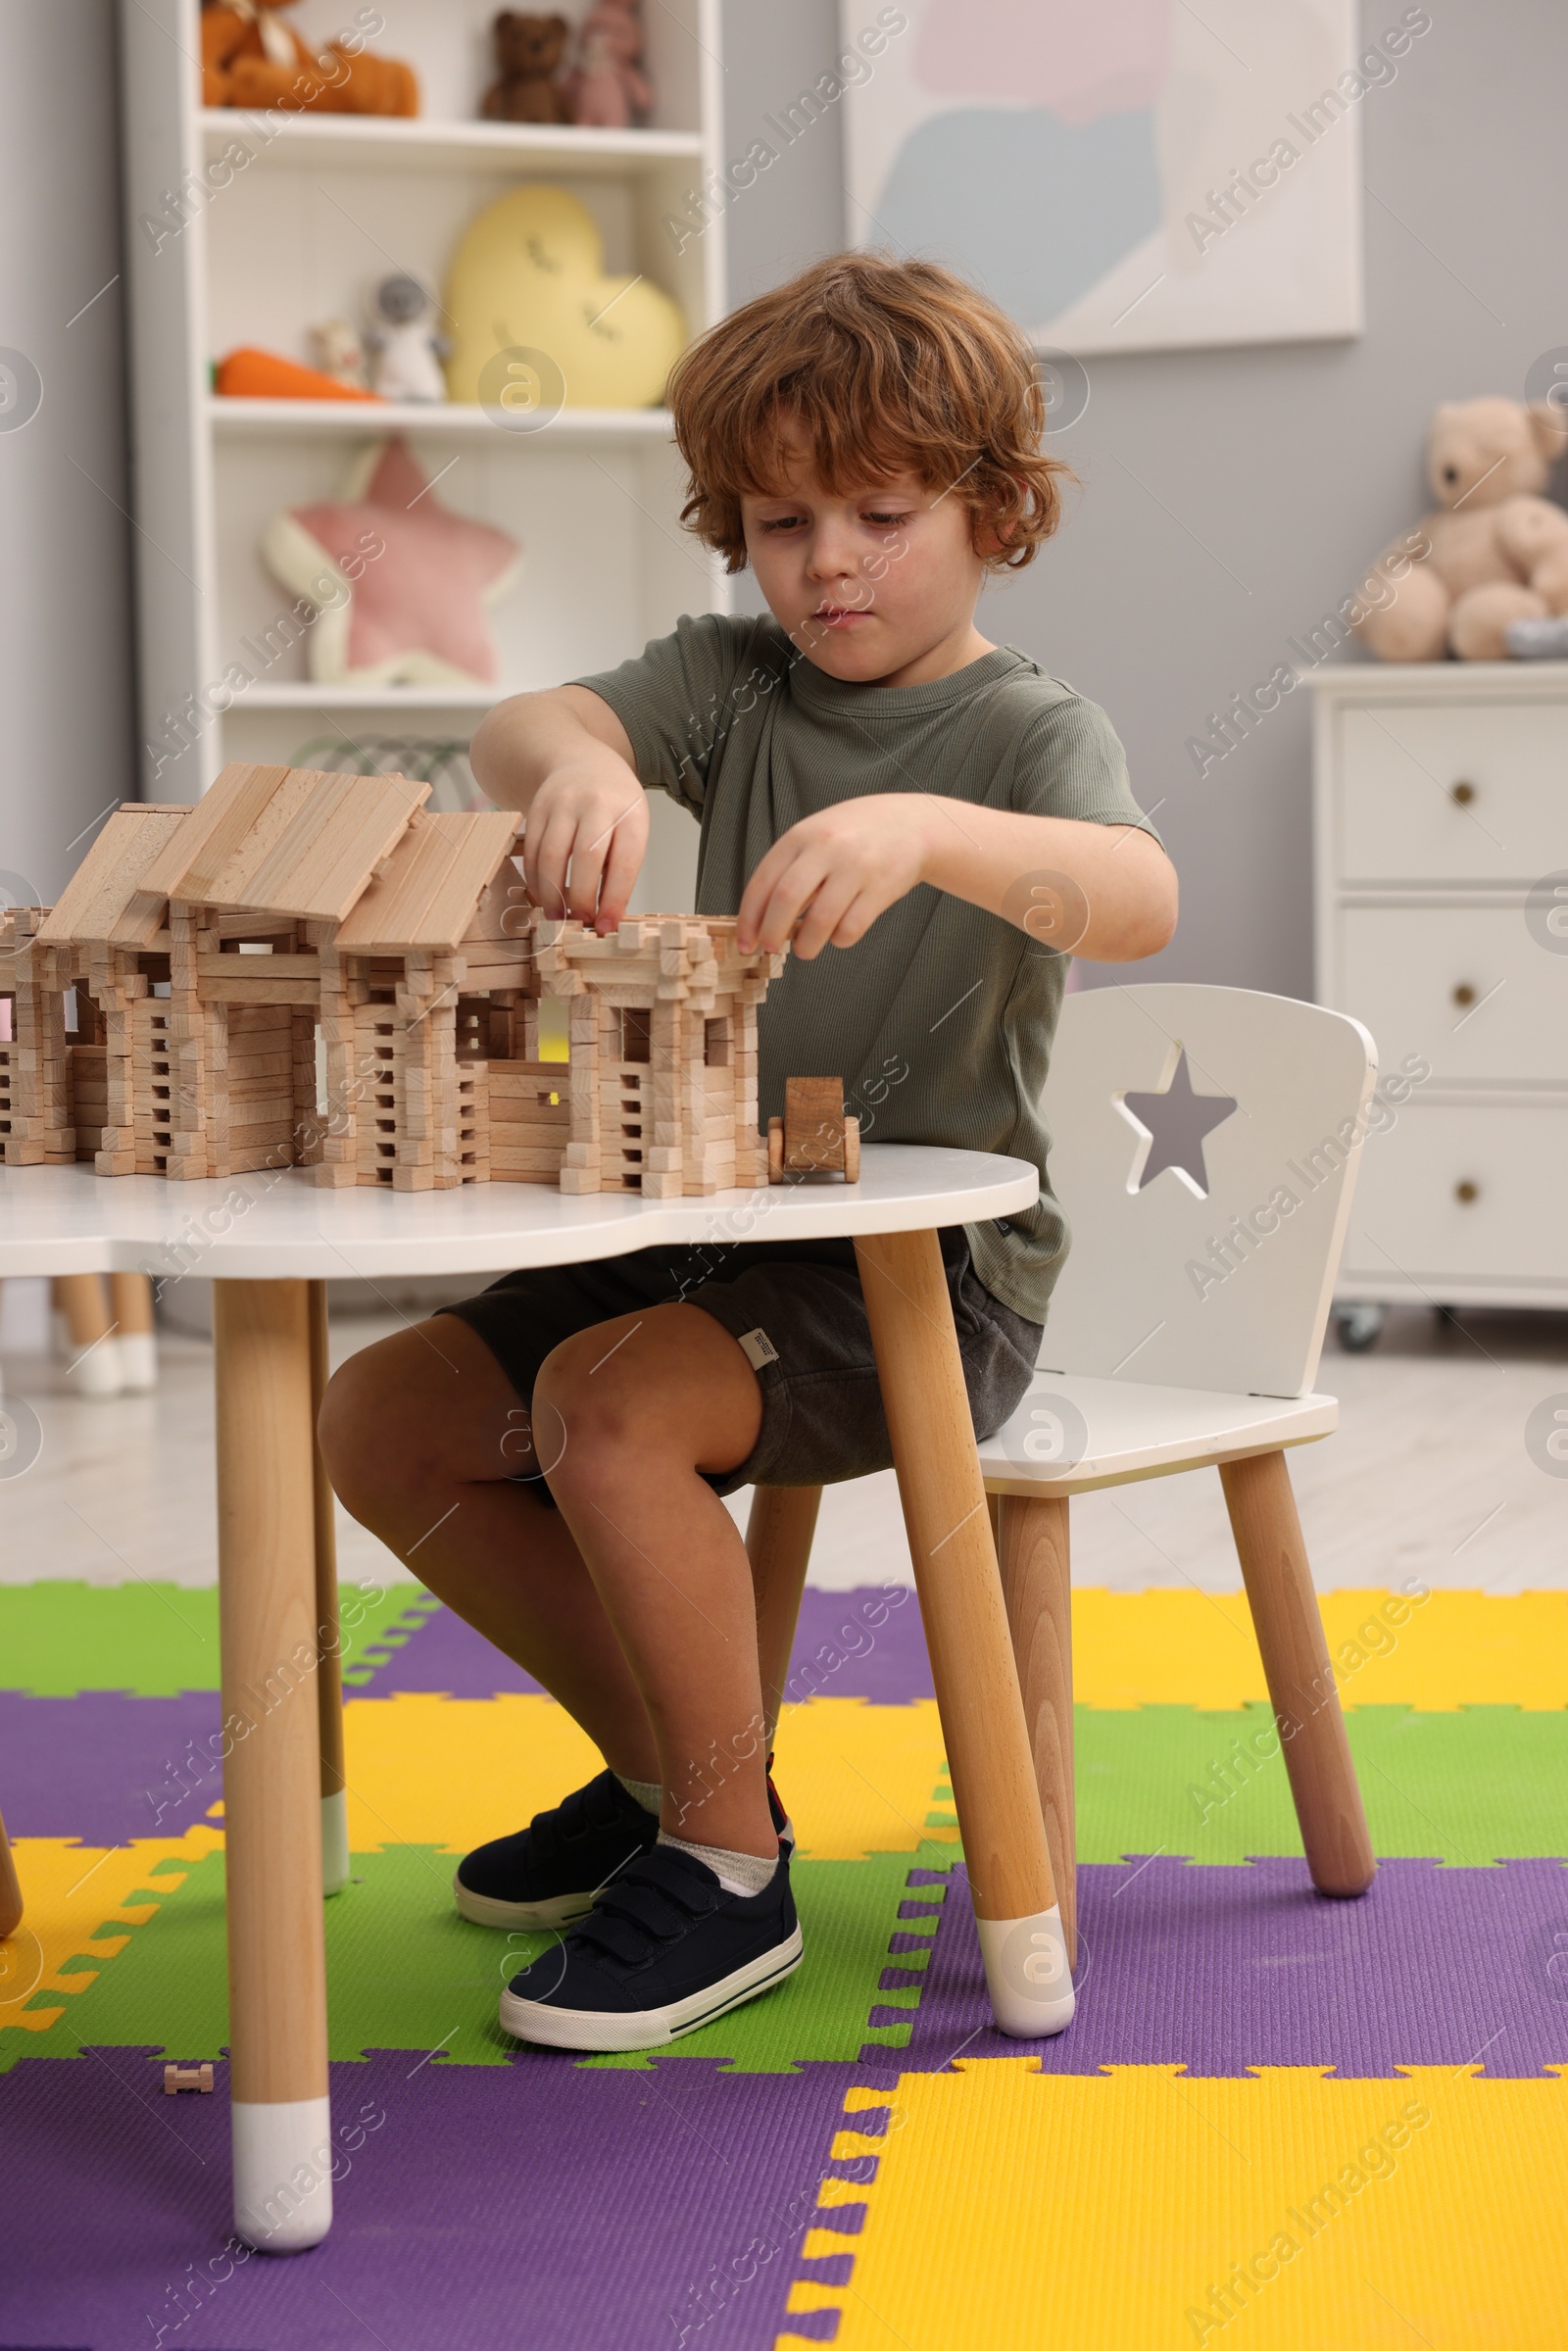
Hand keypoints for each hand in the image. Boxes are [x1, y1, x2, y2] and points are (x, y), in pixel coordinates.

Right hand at [522, 746, 648, 930]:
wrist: (582, 761)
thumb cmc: (613, 805)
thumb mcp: (631, 827)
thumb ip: (620, 867)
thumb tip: (606, 916)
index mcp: (630, 813)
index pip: (624, 862)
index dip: (614, 899)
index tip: (606, 926)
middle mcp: (596, 804)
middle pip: (586, 857)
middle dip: (582, 898)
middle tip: (581, 923)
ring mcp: (563, 803)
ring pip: (551, 855)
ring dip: (552, 894)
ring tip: (558, 917)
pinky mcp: (537, 808)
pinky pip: (531, 851)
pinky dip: (535, 880)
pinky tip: (543, 896)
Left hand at [735, 794, 930, 958]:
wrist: (912, 824)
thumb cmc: (855, 834)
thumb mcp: (816, 835)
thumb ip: (789, 868)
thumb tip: (761, 919)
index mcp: (802, 835)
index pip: (763, 882)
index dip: (748, 919)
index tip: (745, 942)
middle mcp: (827, 848)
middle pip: (785, 900)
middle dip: (771, 933)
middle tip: (770, 948)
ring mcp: (855, 868)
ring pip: (819, 921)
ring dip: (805, 945)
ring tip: (805, 949)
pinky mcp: (880, 889)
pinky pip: (850, 928)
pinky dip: (838, 940)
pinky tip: (837, 933)